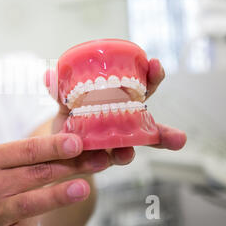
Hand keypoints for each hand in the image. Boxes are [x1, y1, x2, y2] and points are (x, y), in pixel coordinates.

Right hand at [0, 133, 110, 225]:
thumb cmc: (13, 177)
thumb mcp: (20, 160)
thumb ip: (46, 150)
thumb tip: (83, 141)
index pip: (27, 149)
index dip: (53, 146)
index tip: (77, 142)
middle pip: (35, 173)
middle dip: (69, 165)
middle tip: (96, 159)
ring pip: (33, 201)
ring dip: (61, 194)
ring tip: (84, 187)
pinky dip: (46, 219)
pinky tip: (65, 213)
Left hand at [43, 58, 185, 164]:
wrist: (57, 141)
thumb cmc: (70, 115)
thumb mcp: (65, 100)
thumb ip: (59, 90)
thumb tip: (48, 74)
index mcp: (121, 101)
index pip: (142, 87)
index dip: (152, 76)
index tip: (155, 64)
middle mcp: (124, 123)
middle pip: (147, 126)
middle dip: (164, 132)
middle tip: (177, 139)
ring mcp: (115, 143)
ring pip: (132, 149)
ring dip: (132, 154)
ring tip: (127, 154)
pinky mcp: (100, 158)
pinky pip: (106, 160)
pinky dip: (105, 160)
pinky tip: (104, 159)